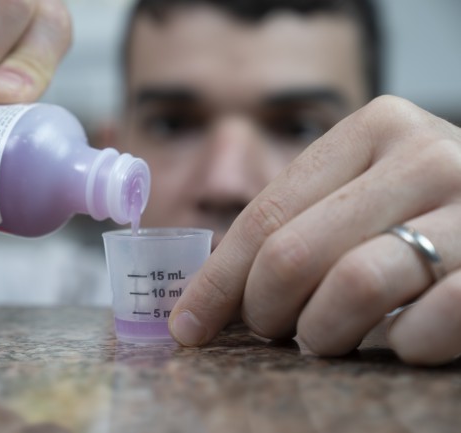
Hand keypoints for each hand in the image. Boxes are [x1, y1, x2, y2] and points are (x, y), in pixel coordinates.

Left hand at [169, 95, 460, 364]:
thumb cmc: (424, 210)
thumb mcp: (359, 192)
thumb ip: (298, 222)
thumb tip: (208, 291)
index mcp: (375, 128)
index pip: (266, 215)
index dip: (217, 280)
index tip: (187, 325)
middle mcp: (427, 154)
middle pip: (295, 252)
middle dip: (263, 309)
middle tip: (270, 328)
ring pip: (354, 285)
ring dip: (322, 330)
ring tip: (325, 337)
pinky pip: (427, 323)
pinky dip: (398, 345)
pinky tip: (397, 339)